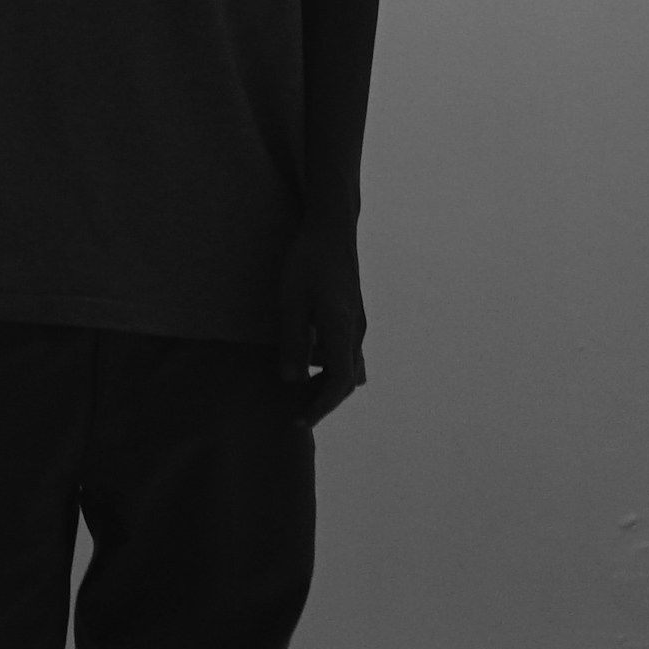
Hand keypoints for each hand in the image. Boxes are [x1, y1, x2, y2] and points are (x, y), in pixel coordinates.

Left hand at [280, 225, 366, 425]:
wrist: (332, 228)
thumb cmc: (307, 260)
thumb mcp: (291, 300)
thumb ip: (293, 341)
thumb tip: (292, 381)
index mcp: (342, 330)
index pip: (338, 384)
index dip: (320, 407)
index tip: (299, 420)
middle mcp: (356, 331)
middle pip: (347, 381)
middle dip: (323, 401)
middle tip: (297, 412)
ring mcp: (358, 323)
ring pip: (349, 367)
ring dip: (328, 384)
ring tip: (300, 391)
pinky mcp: (353, 314)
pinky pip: (347, 352)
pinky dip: (331, 367)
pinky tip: (309, 362)